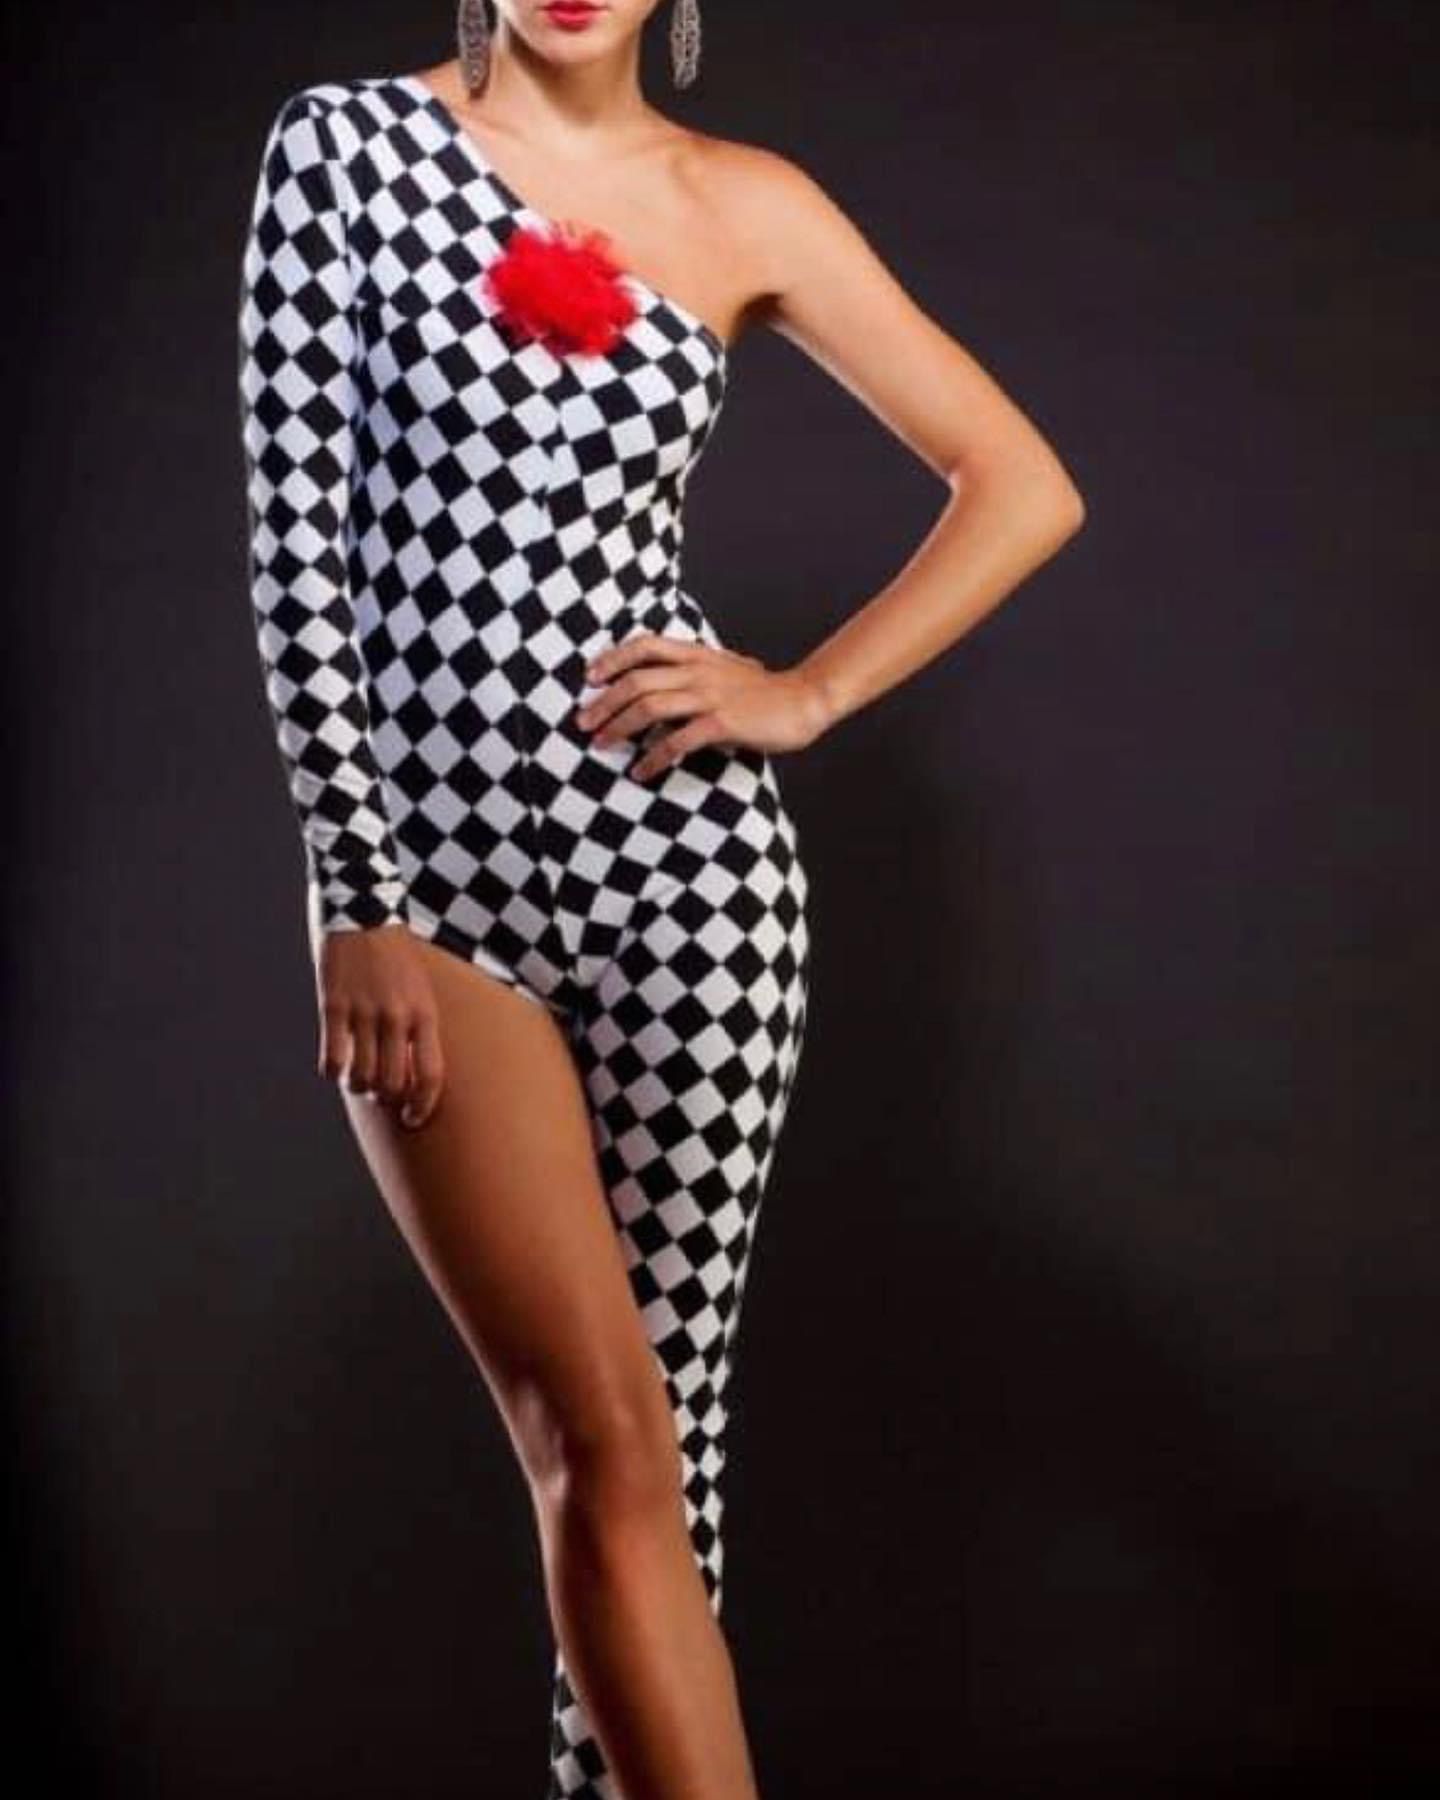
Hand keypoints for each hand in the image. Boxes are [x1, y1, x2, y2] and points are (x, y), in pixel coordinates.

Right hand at [311, 923, 444, 1128]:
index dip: (422, 1107)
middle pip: (394, 1084)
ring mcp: (363, 1011)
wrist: (364, 905)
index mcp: (425, 1012)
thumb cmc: (395, 951)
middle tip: (379, 1094)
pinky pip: (332, 1058)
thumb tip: (412, 1069)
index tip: (412, 1118)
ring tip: (356, 1078)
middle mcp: (396, 1016)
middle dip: (387, 1099)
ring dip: (359, 1087)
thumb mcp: (421, 986)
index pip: (431, 1076)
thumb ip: (418, 1025)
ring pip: (362, 1077)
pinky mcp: (332, 1005)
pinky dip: (332, 1070)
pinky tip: (334, 1064)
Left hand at [576, 635, 830, 779]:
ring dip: (619, 727)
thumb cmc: (763, 692)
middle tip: (583, 723)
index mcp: (697, 655)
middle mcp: (698, 671)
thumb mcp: (725, 669)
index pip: (644, 645)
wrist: (803, 700)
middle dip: (604, 703)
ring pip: (650, 707)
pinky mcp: (722, 723)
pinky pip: (678, 740)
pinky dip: (654, 758)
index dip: (612, 659)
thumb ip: (695, 672)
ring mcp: (710, 696)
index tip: (589, 677)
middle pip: (637, 680)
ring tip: (601, 745)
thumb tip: (665, 685)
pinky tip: (641, 771)